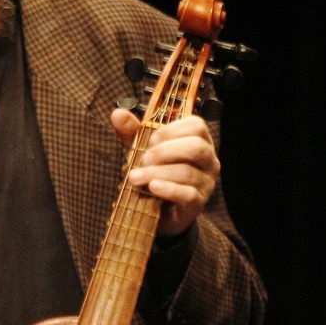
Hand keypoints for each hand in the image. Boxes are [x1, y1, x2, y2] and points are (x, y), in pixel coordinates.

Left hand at [109, 108, 219, 237]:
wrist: (159, 210)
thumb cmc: (156, 172)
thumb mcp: (142, 149)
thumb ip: (132, 132)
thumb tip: (117, 113)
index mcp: (198, 140)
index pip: (196, 126)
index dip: (173, 130)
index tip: (152, 138)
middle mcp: (208, 160)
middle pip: (196, 147)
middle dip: (166, 151)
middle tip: (143, 159)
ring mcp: (206, 182)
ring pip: (188, 172)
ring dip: (158, 172)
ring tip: (136, 177)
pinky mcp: (198, 202)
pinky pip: (188, 194)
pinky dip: (169, 189)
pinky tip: (153, 187)